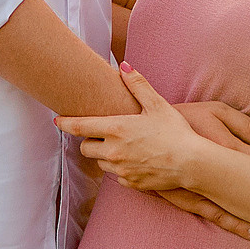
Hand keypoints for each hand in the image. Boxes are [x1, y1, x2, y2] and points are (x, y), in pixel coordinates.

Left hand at [59, 68, 249, 240]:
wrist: (192, 163)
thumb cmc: (176, 131)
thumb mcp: (157, 104)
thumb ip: (137, 85)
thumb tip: (123, 65)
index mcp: (116, 129)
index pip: (79, 127)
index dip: (65, 123)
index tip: (57, 120)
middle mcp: (113, 151)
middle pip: (85, 148)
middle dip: (90, 141)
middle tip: (104, 134)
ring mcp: (121, 170)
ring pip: (100, 163)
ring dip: (105, 156)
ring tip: (125, 147)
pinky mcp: (130, 183)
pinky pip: (117, 176)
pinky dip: (121, 169)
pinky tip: (137, 161)